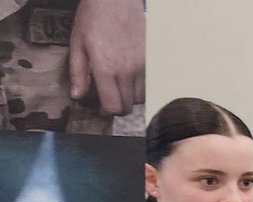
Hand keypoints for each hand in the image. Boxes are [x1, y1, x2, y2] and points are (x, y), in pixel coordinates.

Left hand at [69, 0, 145, 115]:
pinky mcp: (152, 61)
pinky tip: (131, 75)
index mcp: (106, 68)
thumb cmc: (94, 17)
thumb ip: (77, 72)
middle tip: (111, 95)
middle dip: (119, 105)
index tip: (102, 104)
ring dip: (131, 96)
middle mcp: (127, 71)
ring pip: (140, 98)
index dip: (107, 110)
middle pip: (128, 107)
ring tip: (121, 83)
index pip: (113, 107)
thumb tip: (77, 96)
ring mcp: (142, 67)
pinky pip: (149, 85)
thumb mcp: (77, 43)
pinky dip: (141, 86)